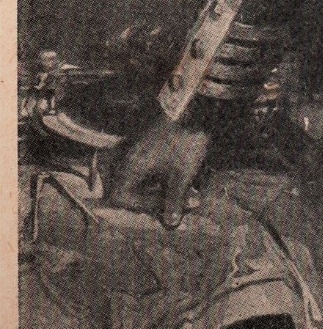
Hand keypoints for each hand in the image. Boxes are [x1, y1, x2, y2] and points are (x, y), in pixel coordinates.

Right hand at [108, 108, 208, 228]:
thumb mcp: (181, 175)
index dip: (141, 206)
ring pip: (146, 174)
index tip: (163, 205)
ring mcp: (141, 144)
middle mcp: (131, 155)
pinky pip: (153, 162)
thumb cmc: (184, 142)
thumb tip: (169, 223)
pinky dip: (166, 171)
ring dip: (163, 184)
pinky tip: (183, 172)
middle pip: (133, 186)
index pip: (121, 196)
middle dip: (156, 197)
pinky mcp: (153, 137)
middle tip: (178, 200)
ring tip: (185, 187)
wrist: (195, 105)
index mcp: (131, 166)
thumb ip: (174, 200)